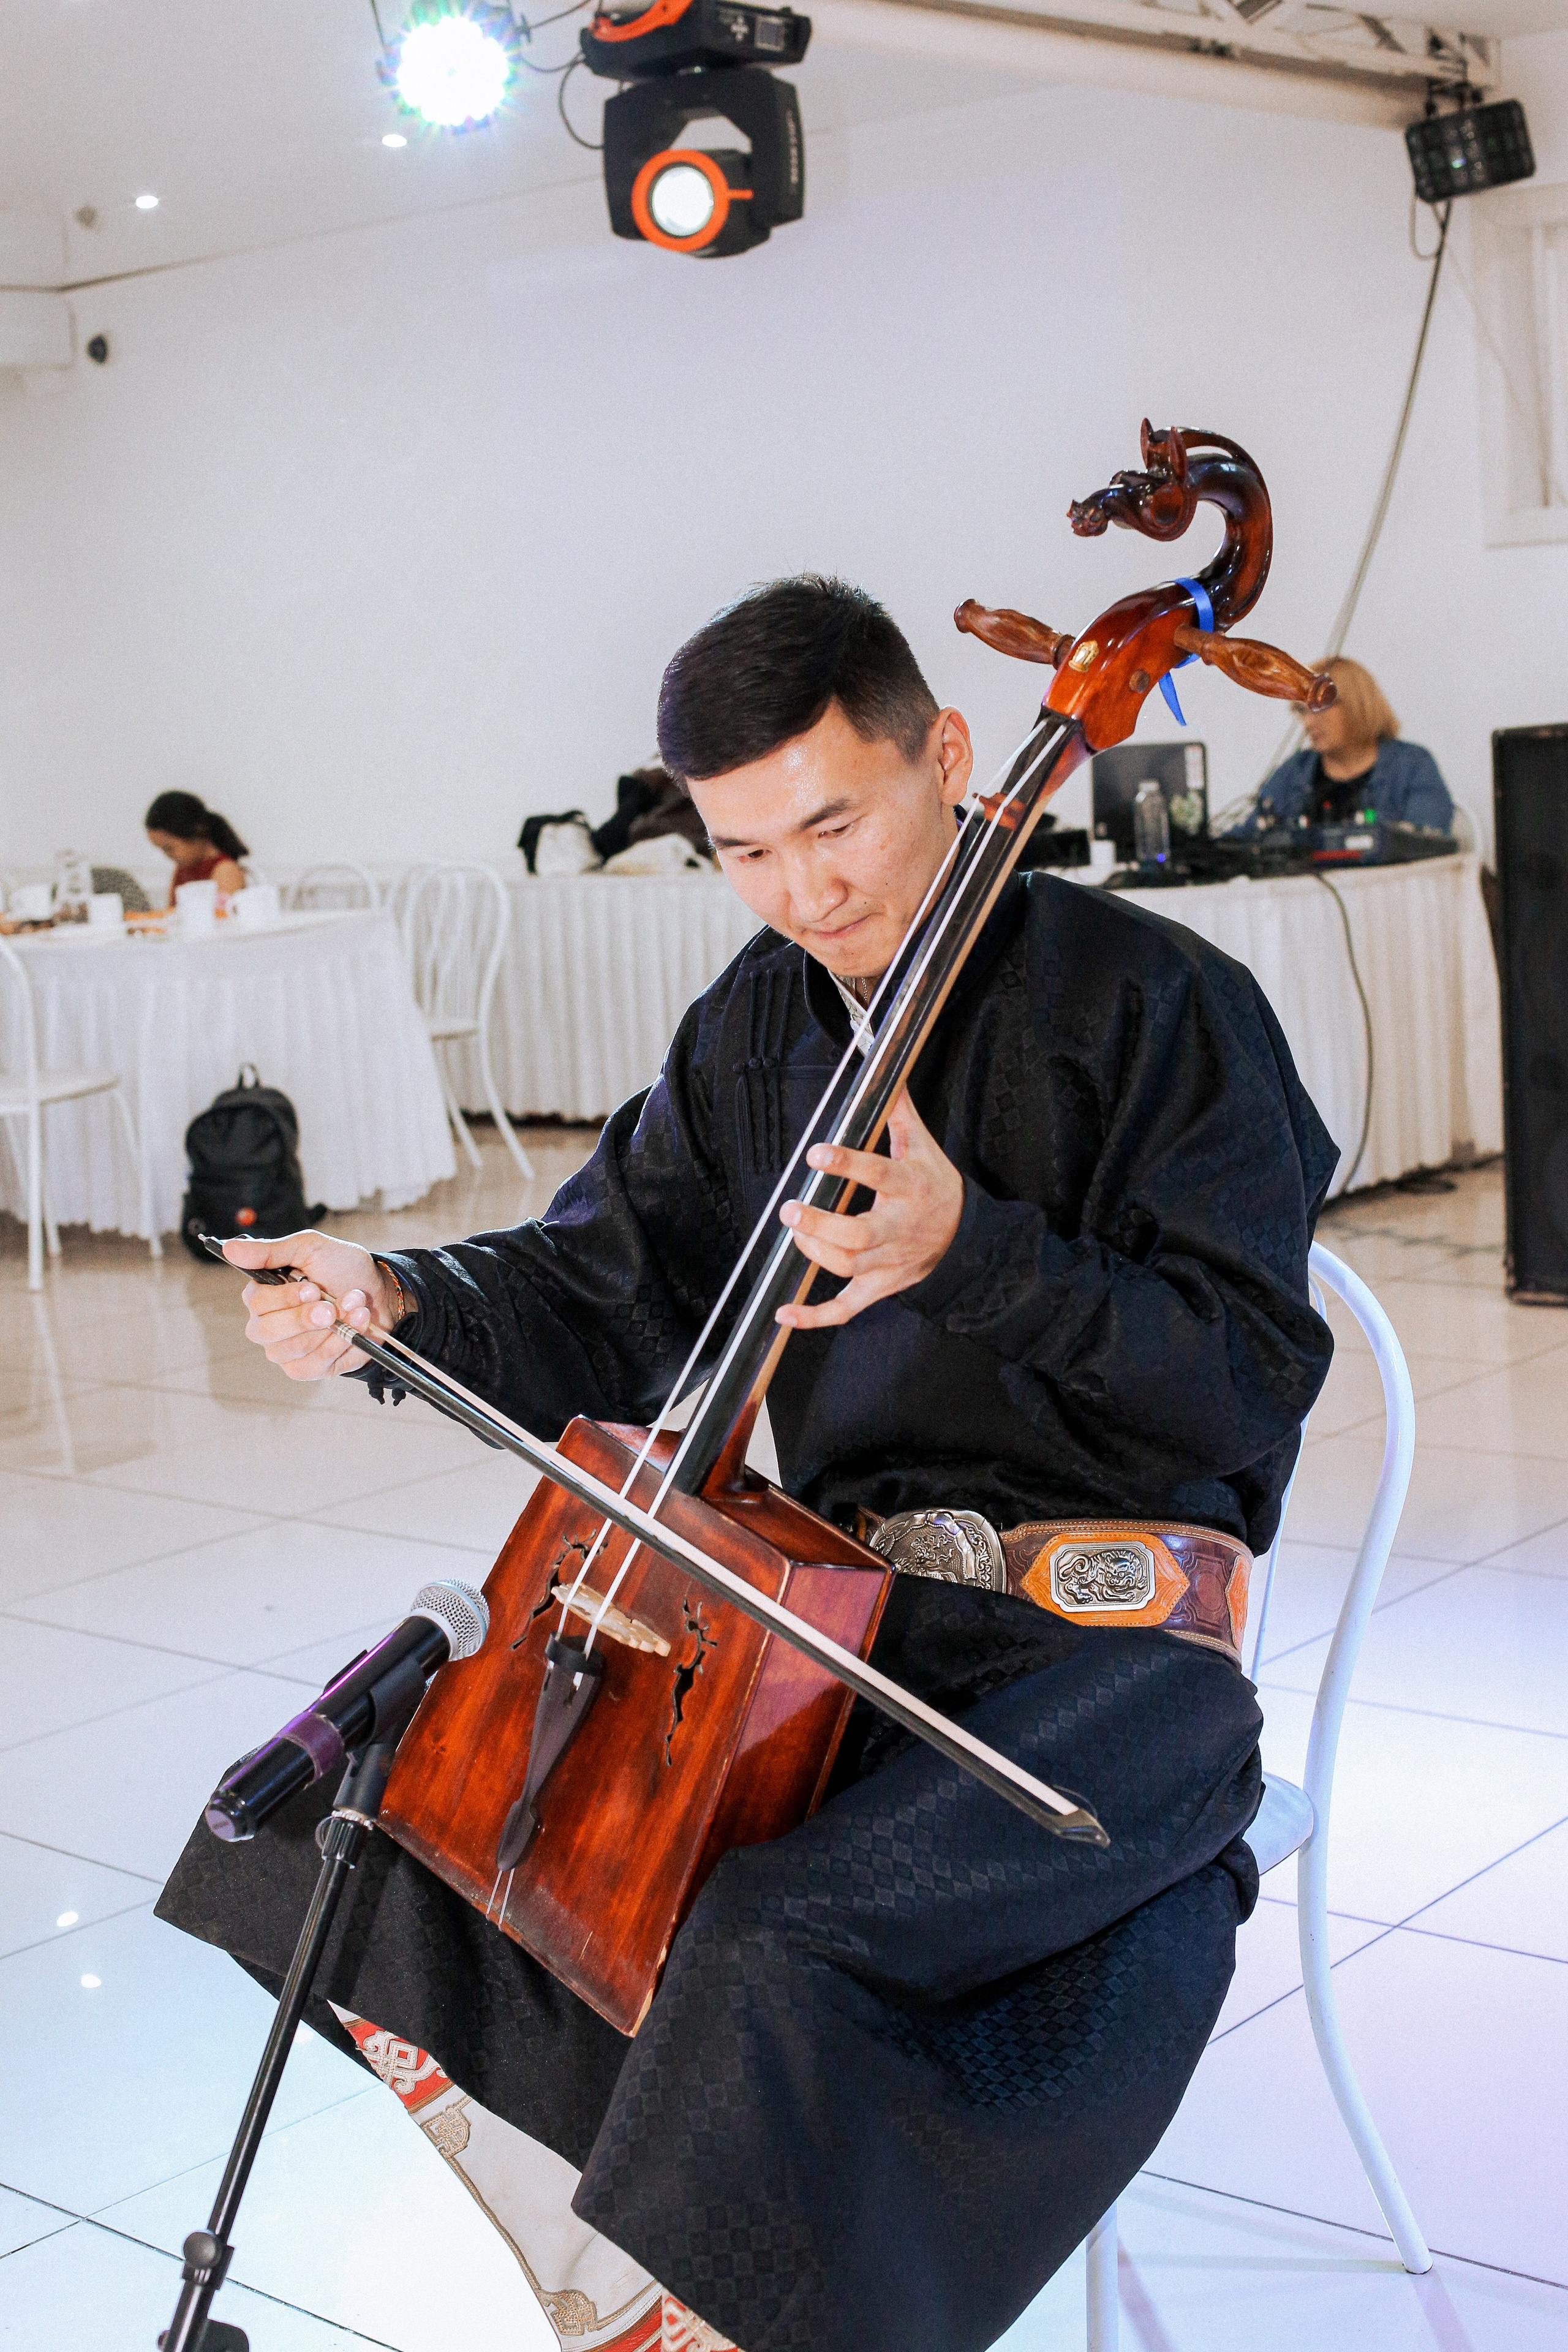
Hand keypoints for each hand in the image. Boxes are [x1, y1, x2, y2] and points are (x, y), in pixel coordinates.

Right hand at [222, 1231, 397, 1381]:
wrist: (379, 1291)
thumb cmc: (341, 1268)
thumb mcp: (309, 1248)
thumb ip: (270, 1250)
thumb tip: (228, 1247)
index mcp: (262, 1295)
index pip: (256, 1303)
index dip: (285, 1298)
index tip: (312, 1288)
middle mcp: (267, 1326)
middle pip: (266, 1331)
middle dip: (304, 1319)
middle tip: (331, 1307)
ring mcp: (286, 1350)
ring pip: (291, 1350)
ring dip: (330, 1329)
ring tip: (355, 1309)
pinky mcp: (308, 1368)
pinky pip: (313, 1366)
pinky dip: (338, 1347)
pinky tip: (355, 1329)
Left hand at [776, 1089, 963, 1331]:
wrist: (966, 1239)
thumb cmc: (936, 1187)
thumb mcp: (924, 1147)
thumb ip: (899, 1111)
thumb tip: (884, 1071)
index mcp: (910, 1188)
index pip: (879, 1174)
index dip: (847, 1165)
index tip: (816, 1153)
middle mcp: (900, 1229)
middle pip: (858, 1235)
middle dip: (821, 1224)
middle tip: (791, 1208)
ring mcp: (890, 1262)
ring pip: (849, 1267)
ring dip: (815, 1253)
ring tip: (794, 1229)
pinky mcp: (882, 1286)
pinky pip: (848, 1308)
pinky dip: (816, 1316)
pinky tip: (785, 1313)